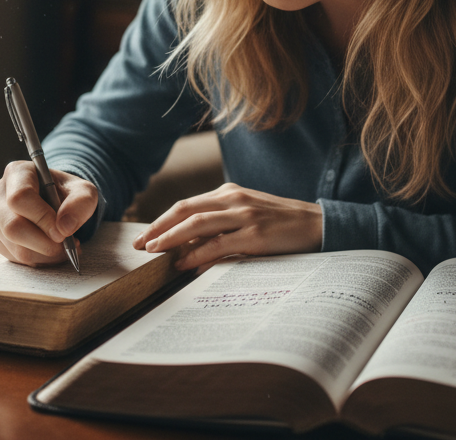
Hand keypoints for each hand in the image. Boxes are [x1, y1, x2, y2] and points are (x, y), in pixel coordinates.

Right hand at [0, 161, 97, 265]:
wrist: (58, 201)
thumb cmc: (67, 192)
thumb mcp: (83, 191)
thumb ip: (80, 203)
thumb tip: (64, 228)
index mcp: (17, 172)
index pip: (20, 197)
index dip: (41, 217)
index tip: (62, 232)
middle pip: (12, 226)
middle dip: (43, 243)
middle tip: (65, 245)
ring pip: (14, 246)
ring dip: (44, 254)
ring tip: (64, 247)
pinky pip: (15, 257)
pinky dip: (38, 260)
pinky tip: (52, 250)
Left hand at [132, 183, 322, 270]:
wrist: (317, 224)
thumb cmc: (278, 223)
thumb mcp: (246, 215)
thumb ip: (219, 225)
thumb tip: (186, 247)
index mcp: (228, 192)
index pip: (185, 205)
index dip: (161, 221)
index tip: (143, 236)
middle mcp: (233, 199)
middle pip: (184, 210)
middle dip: (158, 228)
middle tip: (138, 245)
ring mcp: (244, 215)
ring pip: (197, 224)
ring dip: (171, 238)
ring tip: (154, 252)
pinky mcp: (255, 235)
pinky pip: (219, 244)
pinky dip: (198, 254)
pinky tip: (185, 264)